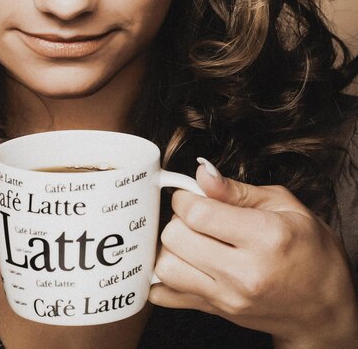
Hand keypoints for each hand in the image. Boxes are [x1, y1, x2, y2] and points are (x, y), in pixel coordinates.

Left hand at [149, 159, 357, 347]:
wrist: (324, 308)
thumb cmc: (310, 251)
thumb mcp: (284, 206)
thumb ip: (236, 189)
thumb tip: (202, 172)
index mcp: (265, 237)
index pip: (196, 213)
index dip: (185, 197)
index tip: (192, 195)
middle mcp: (245, 272)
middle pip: (174, 237)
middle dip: (177, 219)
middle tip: (194, 217)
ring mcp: (229, 298)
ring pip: (166, 267)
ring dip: (170, 247)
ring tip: (190, 239)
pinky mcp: (217, 313)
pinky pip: (166, 296)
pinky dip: (162, 278)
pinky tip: (181, 263)